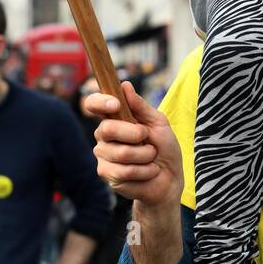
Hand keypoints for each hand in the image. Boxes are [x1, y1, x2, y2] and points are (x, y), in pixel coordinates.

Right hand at [85, 81, 182, 208]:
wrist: (170, 178)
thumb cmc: (164, 147)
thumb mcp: (158, 123)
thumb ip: (140, 106)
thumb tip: (125, 85)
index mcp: (114, 118)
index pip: (93, 104)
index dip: (99, 102)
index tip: (115, 103)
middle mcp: (104, 136)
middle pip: (107, 129)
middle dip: (135, 133)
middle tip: (147, 138)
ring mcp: (103, 156)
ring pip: (122, 152)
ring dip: (146, 155)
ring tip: (151, 157)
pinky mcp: (107, 175)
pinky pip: (126, 171)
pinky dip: (145, 171)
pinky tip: (149, 172)